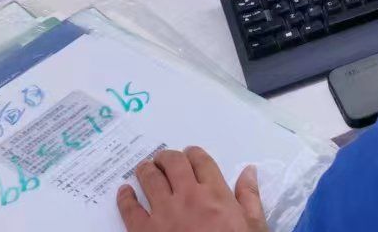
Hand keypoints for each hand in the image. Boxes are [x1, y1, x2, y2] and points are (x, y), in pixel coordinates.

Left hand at [116, 149, 265, 231]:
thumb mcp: (252, 226)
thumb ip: (249, 196)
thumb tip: (248, 172)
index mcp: (215, 194)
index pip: (201, 161)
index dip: (193, 153)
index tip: (189, 154)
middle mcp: (188, 197)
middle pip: (173, 163)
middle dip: (167, 157)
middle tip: (164, 160)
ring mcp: (164, 214)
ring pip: (150, 179)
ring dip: (146, 170)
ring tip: (145, 168)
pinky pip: (130, 209)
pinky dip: (125, 197)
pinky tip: (124, 192)